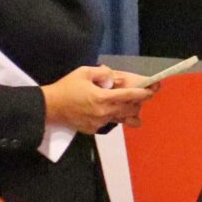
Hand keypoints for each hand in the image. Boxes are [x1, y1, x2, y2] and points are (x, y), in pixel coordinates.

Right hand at [42, 65, 156, 134]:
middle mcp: (104, 112)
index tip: (151, 91)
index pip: (129, 96)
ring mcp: (99, 123)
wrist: (50, 107)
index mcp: (103, 98)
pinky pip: (108, 123)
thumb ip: (102, 73)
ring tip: (130, 106)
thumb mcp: (83, 73)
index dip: (142, 93)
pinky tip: (109, 111)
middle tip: (140, 97)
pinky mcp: (94, 129)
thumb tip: (112, 77)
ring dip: (128, 112)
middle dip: (137, 103)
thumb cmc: (66, 88)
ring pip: (121, 119)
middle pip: (129, 109)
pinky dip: (112, 117)